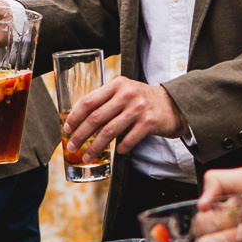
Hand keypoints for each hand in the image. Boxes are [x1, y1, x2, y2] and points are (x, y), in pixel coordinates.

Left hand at [64, 77, 181, 159]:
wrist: (174, 104)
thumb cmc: (144, 100)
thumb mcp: (125, 91)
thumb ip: (107, 99)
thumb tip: (80, 119)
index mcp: (117, 84)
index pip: (89, 100)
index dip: (75, 116)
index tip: (67, 129)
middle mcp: (127, 94)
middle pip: (96, 118)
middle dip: (80, 135)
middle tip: (72, 146)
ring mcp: (139, 108)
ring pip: (109, 132)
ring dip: (95, 147)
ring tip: (87, 156)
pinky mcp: (149, 123)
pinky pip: (128, 141)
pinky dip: (120, 149)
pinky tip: (116, 153)